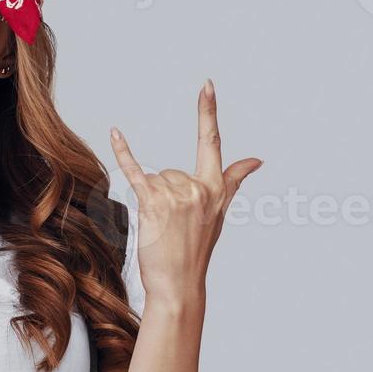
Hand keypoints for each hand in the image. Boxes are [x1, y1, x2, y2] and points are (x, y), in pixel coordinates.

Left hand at [109, 79, 260, 299]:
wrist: (179, 286)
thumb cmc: (196, 251)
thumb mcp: (220, 214)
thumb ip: (234, 180)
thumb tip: (256, 158)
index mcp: (216, 189)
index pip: (212, 143)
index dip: (208, 112)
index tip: (206, 85)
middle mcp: (199, 189)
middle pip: (171, 171)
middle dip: (166, 195)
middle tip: (173, 227)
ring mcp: (178, 196)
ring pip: (155, 179)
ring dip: (152, 202)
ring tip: (162, 229)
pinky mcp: (154, 204)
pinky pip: (136, 172)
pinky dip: (124, 153)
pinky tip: (115, 133)